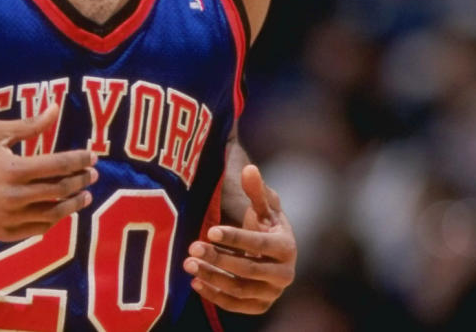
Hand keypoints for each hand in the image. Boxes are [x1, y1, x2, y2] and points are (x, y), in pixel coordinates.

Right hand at [0, 104, 97, 240]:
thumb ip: (29, 124)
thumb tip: (55, 108)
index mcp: (14, 169)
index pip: (59, 165)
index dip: (80, 160)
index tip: (93, 156)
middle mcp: (14, 196)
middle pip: (61, 190)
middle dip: (82, 181)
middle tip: (93, 175)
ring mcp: (10, 217)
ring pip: (54, 214)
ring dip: (74, 204)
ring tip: (84, 196)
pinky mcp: (5, 233)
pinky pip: (38, 228)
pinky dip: (54, 220)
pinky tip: (60, 209)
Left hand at [184, 164, 295, 313]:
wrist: (272, 253)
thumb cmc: (265, 224)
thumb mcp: (263, 206)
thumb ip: (256, 190)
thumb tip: (249, 169)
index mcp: (287, 247)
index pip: (260, 245)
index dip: (235, 238)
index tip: (210, 230)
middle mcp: (285, 274)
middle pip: (248, 269)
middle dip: (218, 258)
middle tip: (192, 248)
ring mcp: (273, 292)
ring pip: (240, 290)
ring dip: (212, 277)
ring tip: (188, 264)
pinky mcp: (260, 306)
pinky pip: (236, 306)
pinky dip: (215, 296)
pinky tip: (195, 282)